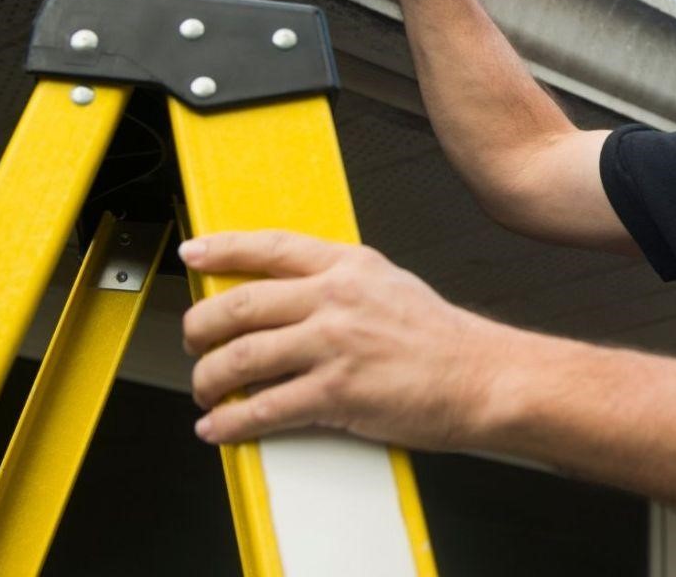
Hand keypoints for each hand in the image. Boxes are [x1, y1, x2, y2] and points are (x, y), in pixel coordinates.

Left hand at [180, 230, 509, 448]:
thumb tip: (289, 295)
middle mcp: (336, 298)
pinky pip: (264, 408)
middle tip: (193, 343)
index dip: (222, 249)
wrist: (482, 377)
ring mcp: (335, 345)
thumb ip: (341, 282)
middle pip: (239, 305)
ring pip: (240, 358)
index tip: (192, 253)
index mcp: (349, 266)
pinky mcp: (338, 393)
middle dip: (199, 329)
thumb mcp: (390, 285)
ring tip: (206, 392)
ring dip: (208, 380)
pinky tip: (220, 428)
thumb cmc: (441, 339)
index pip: (270, 247)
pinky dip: (231, 423)